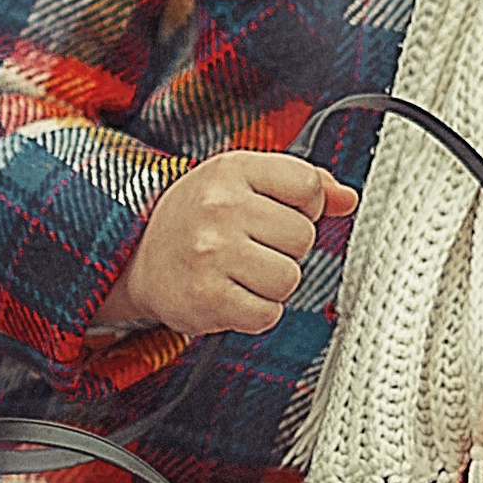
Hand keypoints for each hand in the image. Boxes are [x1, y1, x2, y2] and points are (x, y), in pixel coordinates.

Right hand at [94, 153, 358, 340]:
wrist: (134, 257)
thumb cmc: (197, 217)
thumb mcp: (243, 182)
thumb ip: (302, 184)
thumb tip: (348, 200)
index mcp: (232, 169)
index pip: (309, 186)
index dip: (304, 207)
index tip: (275, 213)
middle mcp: (220, 206)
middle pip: (303, 237)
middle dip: (285, 248)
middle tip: (249, 246)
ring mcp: (212, 253)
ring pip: (290, 278)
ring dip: (272, 283)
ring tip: (240, 271)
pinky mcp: (208, 298)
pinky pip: (268, 313)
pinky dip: (255, 312)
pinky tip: (231, 294)